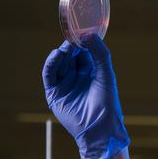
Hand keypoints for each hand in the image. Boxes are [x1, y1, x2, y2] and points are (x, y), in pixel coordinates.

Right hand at [42, 35, 129, 158]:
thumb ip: (100, 54)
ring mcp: (65, 84)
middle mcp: (77, 77)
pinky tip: (57, 55)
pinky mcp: (54, 93)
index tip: (82, 31)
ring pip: (60, 63)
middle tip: (73, 37)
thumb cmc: (107, 103)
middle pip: (71, 56)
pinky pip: (50, 75)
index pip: (84, 52)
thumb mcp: (106, 75)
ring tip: (67, 46)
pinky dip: (51, 63)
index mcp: (92, 72)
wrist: (100, 128)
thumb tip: (90, 34)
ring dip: (62, 53)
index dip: (83, 42)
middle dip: (71, 46)